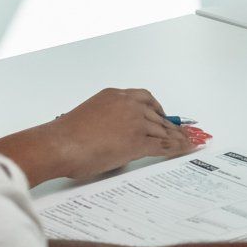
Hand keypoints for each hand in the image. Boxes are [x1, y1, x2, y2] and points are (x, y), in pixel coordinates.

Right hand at [0, 88, 192, 183]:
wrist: (59, 144)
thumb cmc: (65, 136)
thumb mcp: (89, 117)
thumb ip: (107, 121)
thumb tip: (115, 135)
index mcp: (114, 96)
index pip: (144, 99)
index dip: (157, 110)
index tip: (164, 117)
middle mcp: (127, 104)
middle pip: (157, 115)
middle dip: (170, 126)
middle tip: (181, 133)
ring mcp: (134, 121)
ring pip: (162, 130)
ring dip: (177, 138)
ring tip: (188, 143)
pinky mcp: (137, 140)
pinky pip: (162, 145)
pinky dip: (176, 148)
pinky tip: (183, 150)